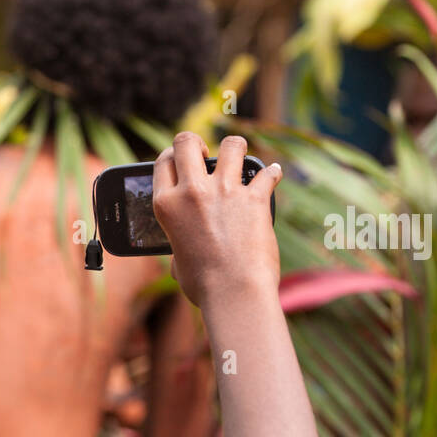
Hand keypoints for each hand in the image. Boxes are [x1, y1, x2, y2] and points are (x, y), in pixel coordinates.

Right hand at [152, 132, 281, 308]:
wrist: (234, 294)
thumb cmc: (203, 286)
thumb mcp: (178, 260)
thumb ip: (180, 243)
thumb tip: (186, 249)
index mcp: (166, 206)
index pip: (162, 163)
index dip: (171, 156)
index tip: (182, 159)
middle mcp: (192, 192)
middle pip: (187, 143)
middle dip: (196, 142)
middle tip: (206, 154)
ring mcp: (225, 192)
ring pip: (231, 145)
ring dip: (235, 148)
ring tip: (238, 158)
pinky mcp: (254, 198)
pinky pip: (267, 173)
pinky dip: (272, 173)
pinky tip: (274, 175)